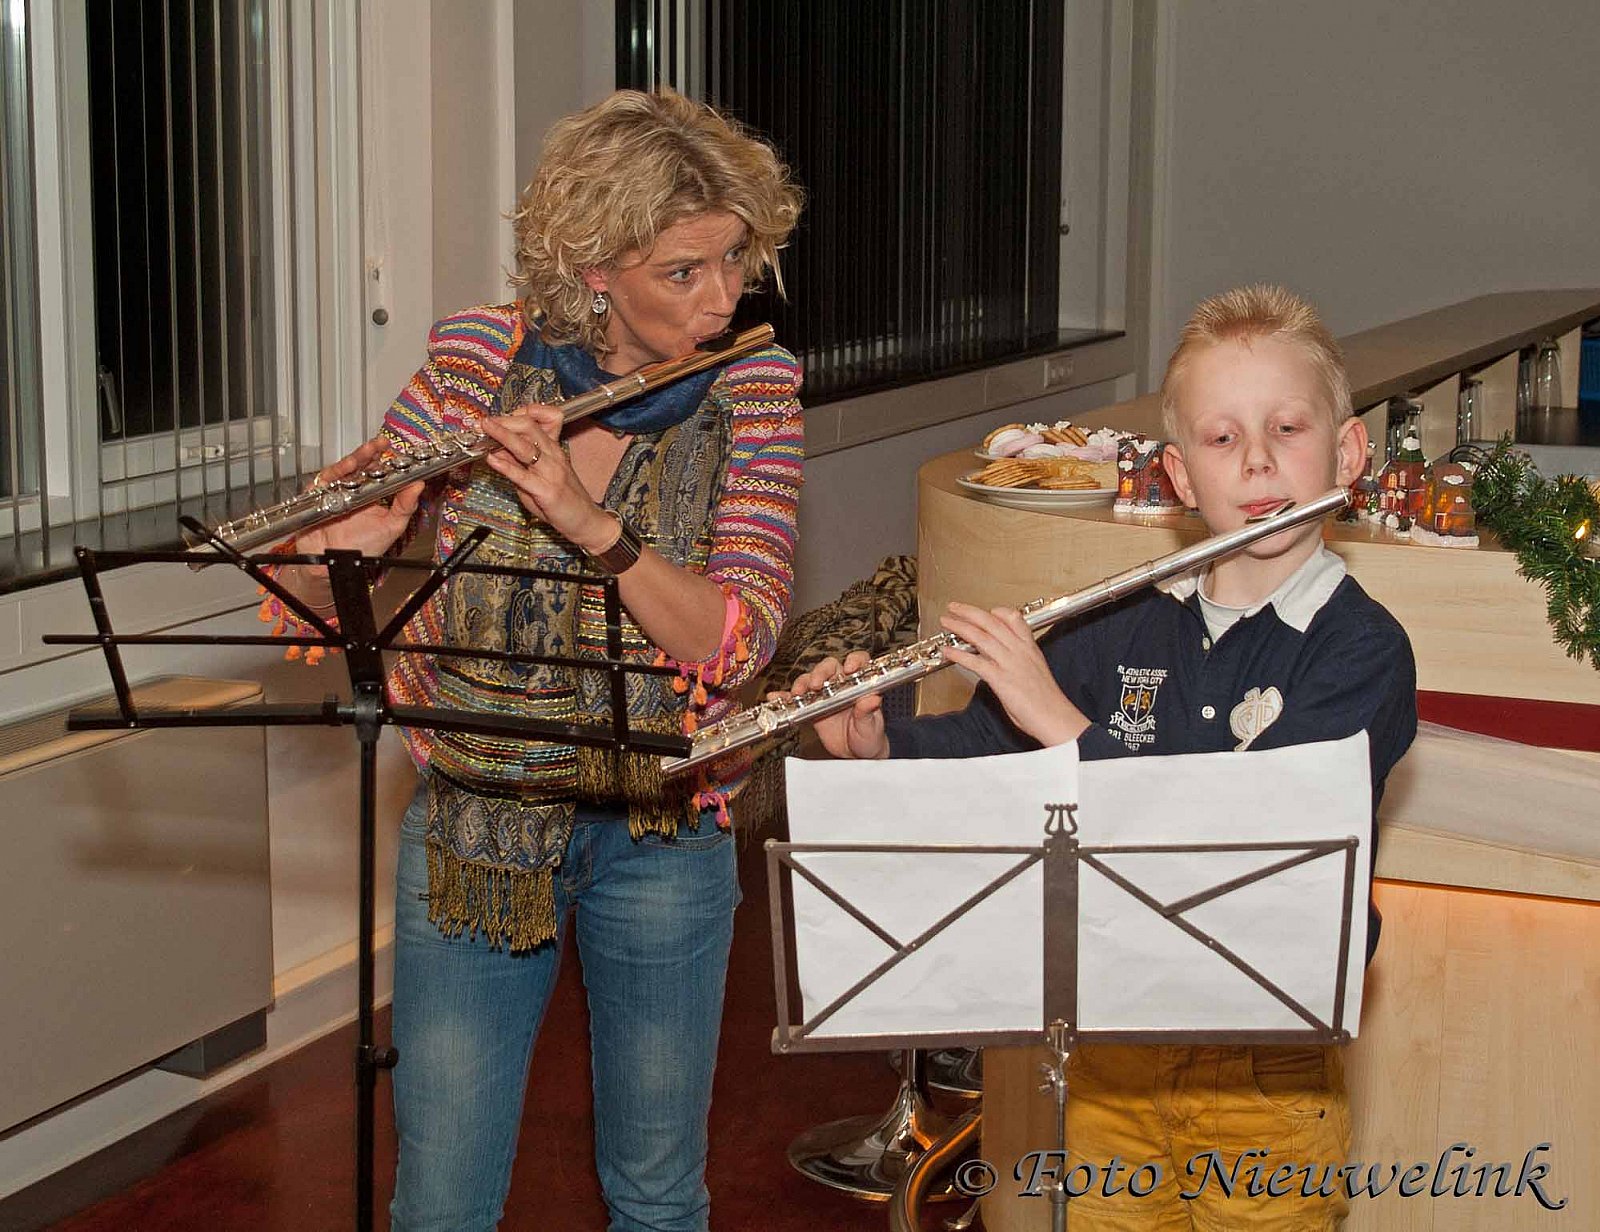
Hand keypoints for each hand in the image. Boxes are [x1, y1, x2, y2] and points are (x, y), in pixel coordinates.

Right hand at [293, 436, 423, 557]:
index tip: (398, 452)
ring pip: (347, 469)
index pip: (380, 473)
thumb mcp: (391, 527)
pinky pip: (327, 479)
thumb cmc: (361, 550)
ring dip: (358, 457)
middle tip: (383, 443)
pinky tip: (350, 465)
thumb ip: (405, 506)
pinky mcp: (318, 495)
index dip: (388, 461)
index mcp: (371, 497)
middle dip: (373, 453)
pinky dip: (338, 471)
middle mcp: (353, 492)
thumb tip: (419, 485)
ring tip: (370, 449)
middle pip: (363, 466)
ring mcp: (336, 492)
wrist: (335, 565)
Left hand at [479, 406, 616, 551]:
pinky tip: (492, 459)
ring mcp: (552, 472)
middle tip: (486, 421)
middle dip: (504, 420)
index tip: (499, 418)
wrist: (587, 521)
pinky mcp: (548, 491)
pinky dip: (506, 466)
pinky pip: (523, 476)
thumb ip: (519, 461)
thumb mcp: (541, 474)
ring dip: (502, 434)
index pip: (538, 419)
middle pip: (529, 426)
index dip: (515, 414)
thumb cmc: (565, 500)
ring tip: (486, 428)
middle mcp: (553, 455)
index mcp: (553, 448)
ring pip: (524, 446)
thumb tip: (495, 449)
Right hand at [771, 652, 888, 759]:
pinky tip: (775, 697)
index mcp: (859, 685)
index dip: (854, 660)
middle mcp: (841, 686)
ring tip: (798, 693)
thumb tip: (873, 699)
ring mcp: (824, 695)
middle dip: (820, 672)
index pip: (859, 663)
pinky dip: (784, 697)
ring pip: (810, 680)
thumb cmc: (869, 736)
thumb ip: (869, 712)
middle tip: (816, 683)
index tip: (849, 668)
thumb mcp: (871, 726)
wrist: (856, 754)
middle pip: (829, 667)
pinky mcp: (811, 707)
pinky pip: (796, 699)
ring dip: (802, 683)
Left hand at [938, 602, 1088, 746]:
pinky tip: (948, 651)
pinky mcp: (1001, 679)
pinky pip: (975, 662)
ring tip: (946, 622)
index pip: (1014, 618)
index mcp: (1030, 648)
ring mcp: (1010, 663)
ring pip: (981, 637)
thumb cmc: (1047, 701)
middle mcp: (1019, 651)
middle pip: (991, 622)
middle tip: (954, 607)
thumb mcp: (1036, 671)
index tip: (987, 610)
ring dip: (960, 627)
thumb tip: (1001, 660)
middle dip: (969, 612)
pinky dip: (959, 654)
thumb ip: (1019, 662)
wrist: (1055, 717)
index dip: (998, 611)